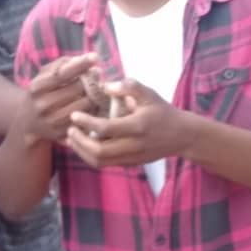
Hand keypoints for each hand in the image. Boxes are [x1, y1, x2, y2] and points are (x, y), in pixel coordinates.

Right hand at [20, 54, 97, 142]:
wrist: (27, 122)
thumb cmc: (40, 93)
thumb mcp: (43, 76)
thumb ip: (61, 64)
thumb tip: (86, 59)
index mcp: (37, 88)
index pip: (61, 74)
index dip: (79, 65)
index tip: (95, 57)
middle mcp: (43, 105)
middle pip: (77, 89)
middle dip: (91, 80)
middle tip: (97, 75)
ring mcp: (52, 121)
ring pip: (85, 104)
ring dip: (95, 95)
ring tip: (96, 89)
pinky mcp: (62, 133)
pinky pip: (86, 119)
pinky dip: (93, 110)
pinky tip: (92, 104)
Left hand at [67, 79, 194, 168]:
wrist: (182, 136)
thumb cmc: (162, 112)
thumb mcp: (149, 94)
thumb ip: (129, 86)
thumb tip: (106, 86)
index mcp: (137, 126)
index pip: (106, 129)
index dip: (86, 122)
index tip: (74, 115)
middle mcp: (133, 145)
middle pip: (99, 151)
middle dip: (79, 142)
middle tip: (69, 129)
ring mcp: (131, 158)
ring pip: (99, 162)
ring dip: (81, 152)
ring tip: (71, 138)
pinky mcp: (130, 164)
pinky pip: (105, 164)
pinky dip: (90, 156)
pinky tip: (82, 145)